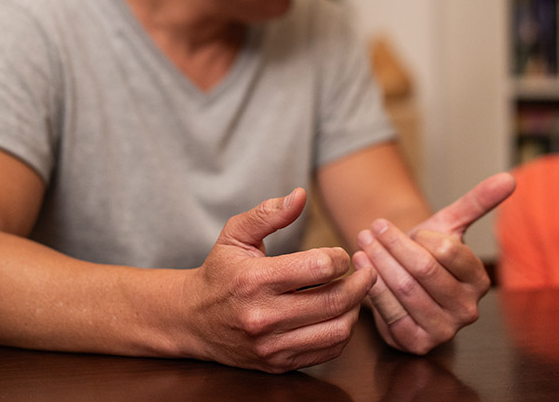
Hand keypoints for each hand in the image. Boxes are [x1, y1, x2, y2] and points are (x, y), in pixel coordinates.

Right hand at [182, 188, 376, 372]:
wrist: (192, 320)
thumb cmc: (219, 271)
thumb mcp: (235, 235)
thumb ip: (268, 213)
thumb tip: (301, 195)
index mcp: (255, 279)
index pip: (319, 268)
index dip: (340, 258)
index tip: (340, 255)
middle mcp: (263, 316)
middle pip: (334, 300)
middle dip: (360, 283)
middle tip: (366, 271)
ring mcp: (271, 345)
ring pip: (337, 330)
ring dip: (356, 309)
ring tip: (356, 293)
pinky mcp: (278, 363)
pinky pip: (327, 351)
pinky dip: (343, 332)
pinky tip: (341, 314)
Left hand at [352, 173, 515, 354]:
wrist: (405, 282)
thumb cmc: (427, 252)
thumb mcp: (450, 225)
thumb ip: (478, 202)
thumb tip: (509, 178)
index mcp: (480, 280)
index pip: (447, 250)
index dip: (418, 236)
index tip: (402, 226)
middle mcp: (468, 310)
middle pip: (423, 270)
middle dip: (393, 246)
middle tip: (371, 229)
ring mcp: (444, 331)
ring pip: (405, 290)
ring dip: (378, 263)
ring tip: (362, 243)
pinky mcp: (417, 343)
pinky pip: (390, 313)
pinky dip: (372, 286)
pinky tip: (362, 267)